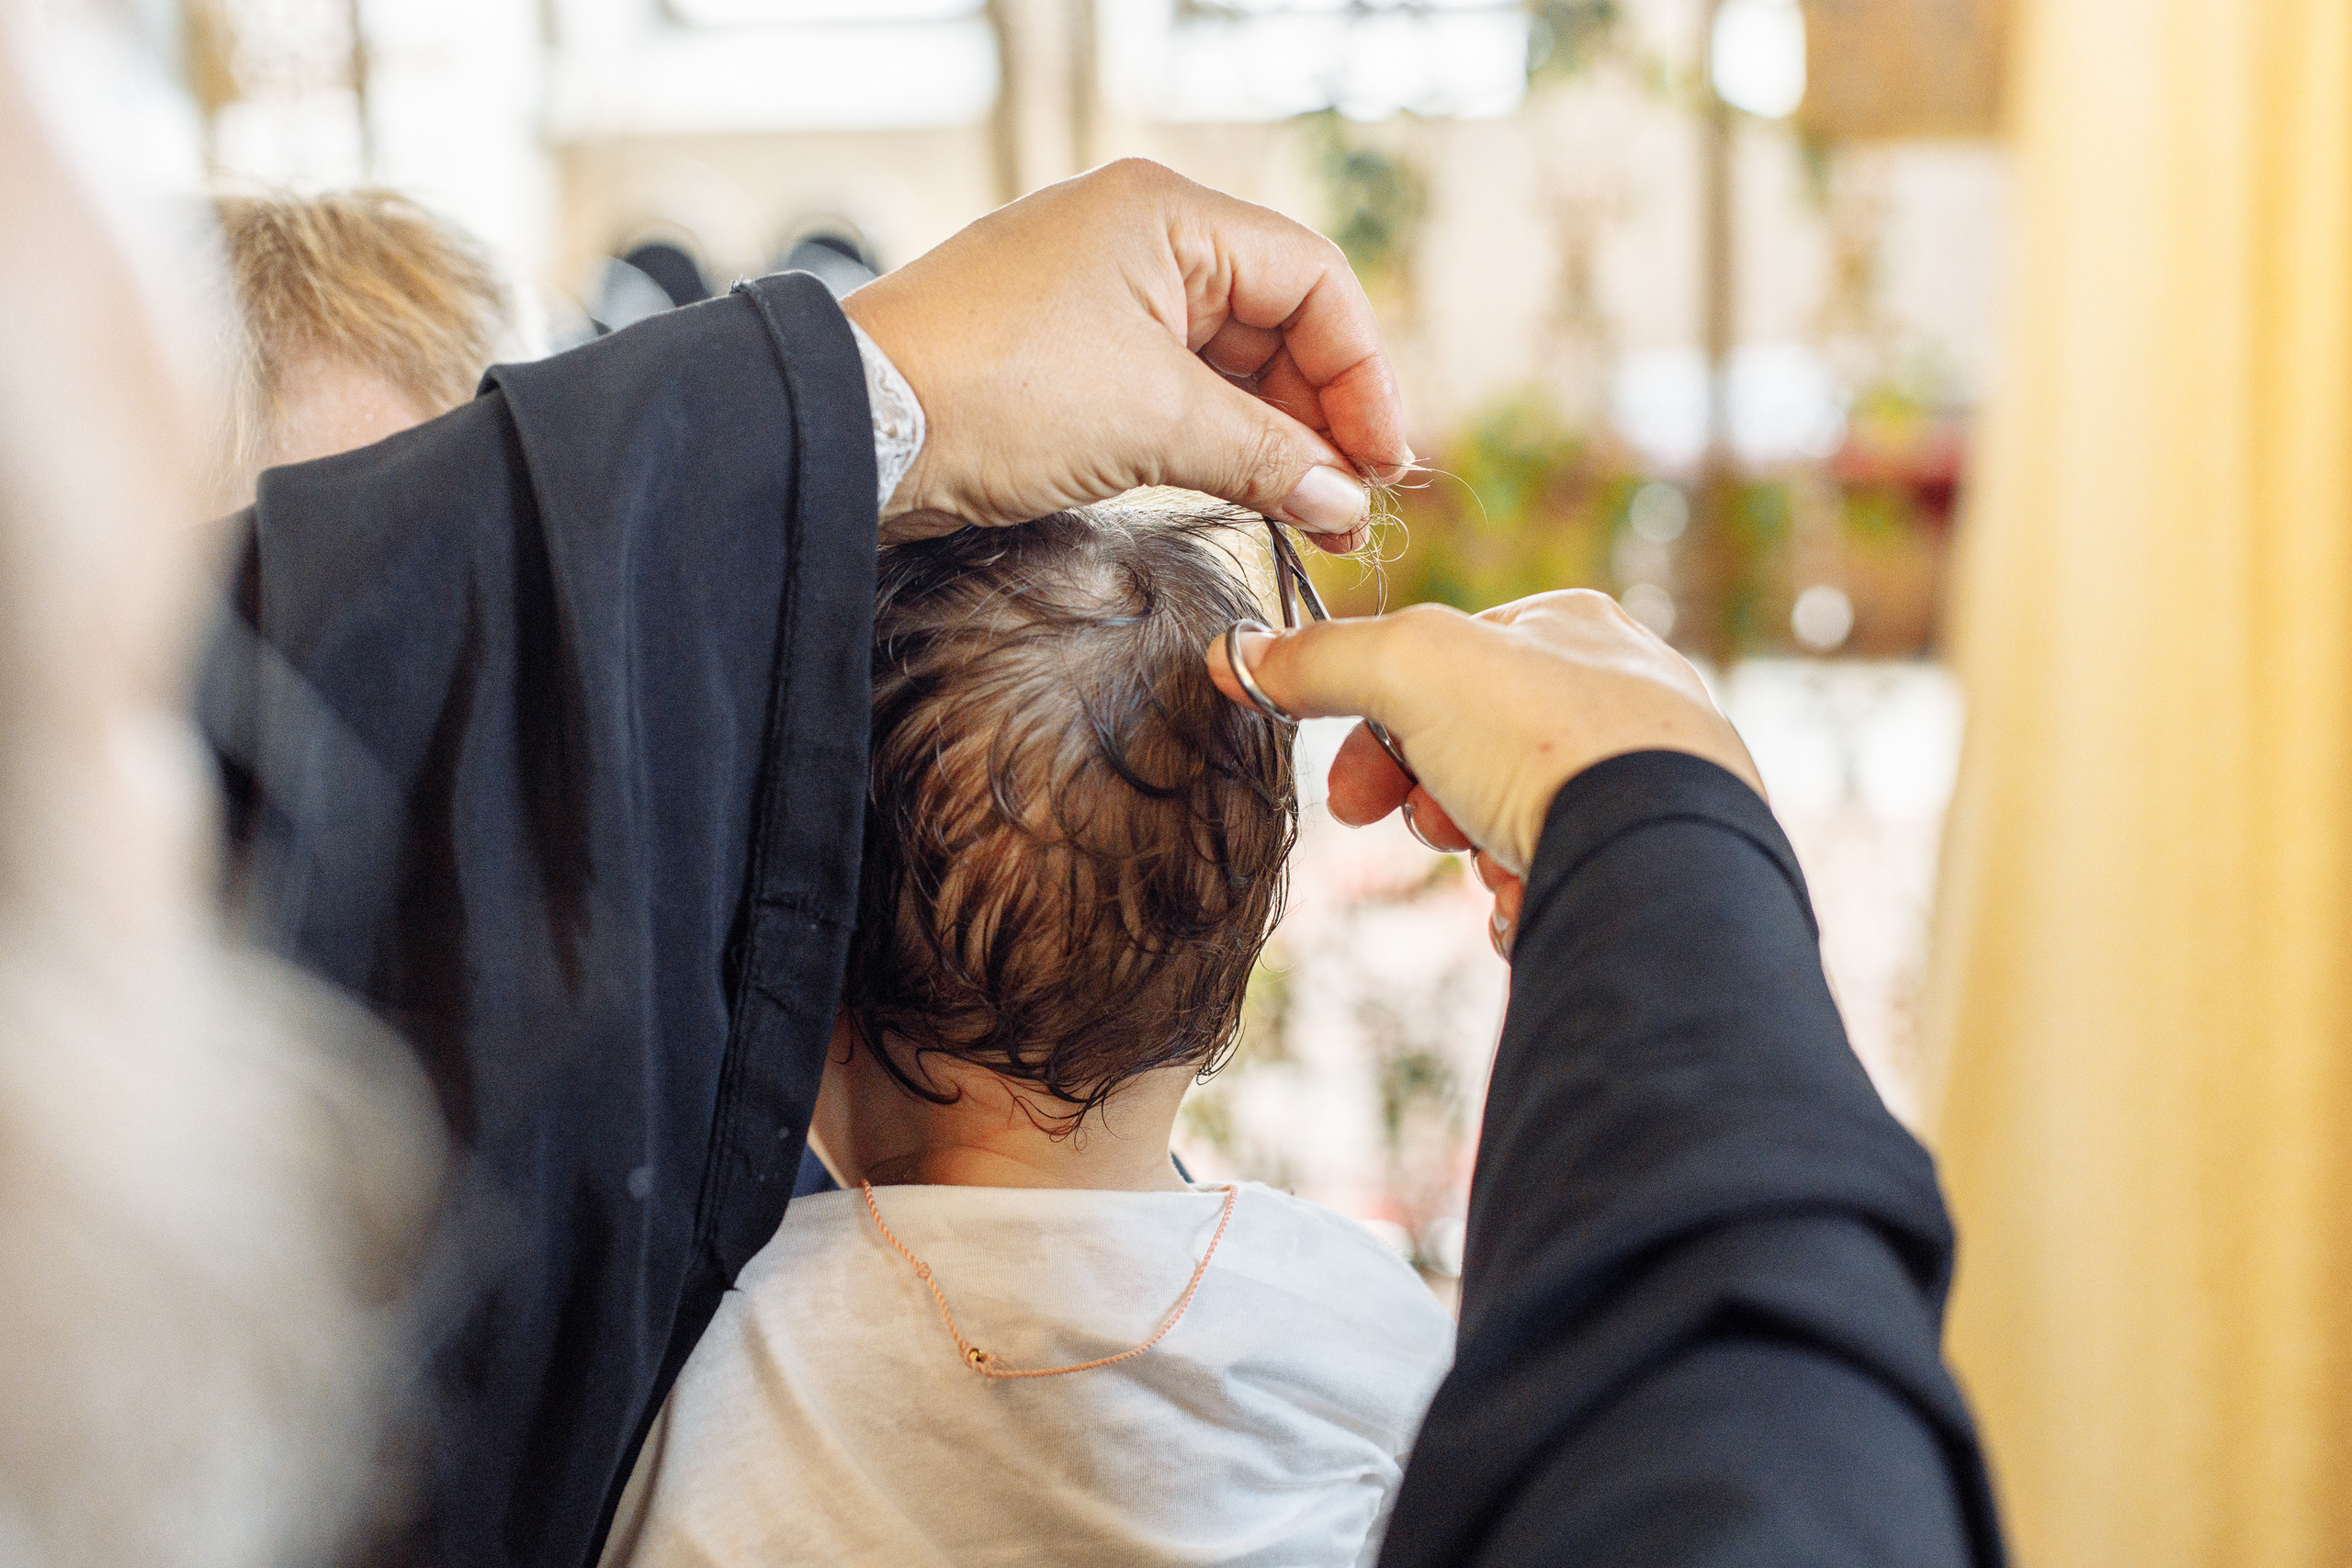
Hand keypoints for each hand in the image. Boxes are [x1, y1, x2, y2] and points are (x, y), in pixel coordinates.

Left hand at [842, 159, 1409, 549]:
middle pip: (1276, 323)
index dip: (1362, 371)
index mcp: (1166, 216)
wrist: (855, 429)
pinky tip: (1251, 496)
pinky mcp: (1069, 359)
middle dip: (1323, 415)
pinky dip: (1216, 443)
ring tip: (1315, 516)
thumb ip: (1266, 455)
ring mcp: (1100, 299)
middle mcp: (1139, 240)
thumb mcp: (1153, 421)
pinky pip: (1172, 393)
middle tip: (1353, 504)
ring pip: (1226, 366)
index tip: (1383, 459)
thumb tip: (1345, 497)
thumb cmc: (994, 393)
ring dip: (1275, 440)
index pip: (1311, 280)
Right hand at [1204, 590, 1763, 948]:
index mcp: (1572, 626)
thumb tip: (1235, 654)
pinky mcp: (1659, 860)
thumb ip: (1319, 657)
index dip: (1377, 722)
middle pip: (1474, 743)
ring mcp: (1651, 781)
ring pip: (1515, 814)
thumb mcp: (1406, 667)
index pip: (1446, 661)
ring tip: (1489, 869)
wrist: (1657, 859)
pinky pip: (1564, 877)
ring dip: (1476, 849)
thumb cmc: (1543, 741)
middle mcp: (1623, 694)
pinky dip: (1526, 896)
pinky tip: (1523, 906)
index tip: (1345, 791)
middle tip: (1416, 829)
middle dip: (1427, 796)